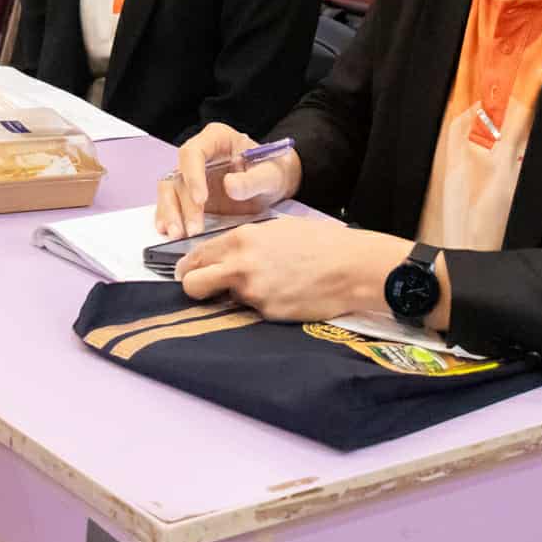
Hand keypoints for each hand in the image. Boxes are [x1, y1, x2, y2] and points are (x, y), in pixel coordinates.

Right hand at [154, 123, 300, 237]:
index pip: (193, 152)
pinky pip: (173, 204)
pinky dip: (170, 218)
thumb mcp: (271, 175)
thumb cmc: (272, 172)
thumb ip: (253, 180)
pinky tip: (169, 232)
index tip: (202, 200)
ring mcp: (192, 176)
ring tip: (178, 235)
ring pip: (170, 191)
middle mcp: (198, 155)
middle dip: (182, 204)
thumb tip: (230, 186)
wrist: (273, 184)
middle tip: (192, 229)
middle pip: (178, 175)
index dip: (193, 175)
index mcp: (216, 139)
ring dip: (171, 213)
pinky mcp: (190, 195)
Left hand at [175, 218, 405, 322]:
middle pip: (193, 285)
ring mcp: (254, 293)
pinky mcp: (268, 313)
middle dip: (195, 287)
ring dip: (237, 296)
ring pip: (226, 300)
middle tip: (207, 289)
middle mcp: (241, 266)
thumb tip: (227, 254)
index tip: (189, 273)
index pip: (197, 256)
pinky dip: (263, 305)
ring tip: (267, 286)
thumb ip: (247, 241)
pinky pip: (254, 311)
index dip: (190, 267)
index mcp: (242, 239)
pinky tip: (284, 294)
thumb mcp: (278, 228)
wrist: (352, 267)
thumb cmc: (320, 241)